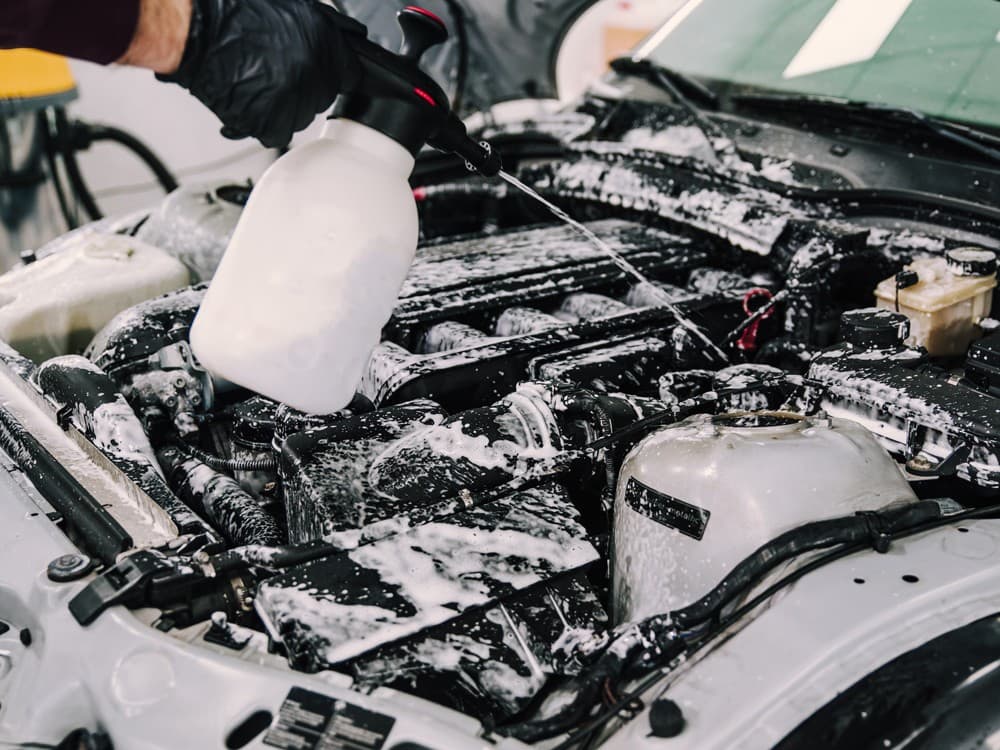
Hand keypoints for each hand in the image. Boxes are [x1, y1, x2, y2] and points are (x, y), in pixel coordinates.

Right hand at [154, 0, 366, 147]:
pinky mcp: (271, 123)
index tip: (319, 74)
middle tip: (273, 71)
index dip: (332, 73)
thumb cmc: (237, 12)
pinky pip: (276, 133)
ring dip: (282, 106)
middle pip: (322, 98)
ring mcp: (294, 102)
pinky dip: (261, 123)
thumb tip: (352, 35)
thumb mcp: (295, 6)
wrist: (198, 30)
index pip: (350, 74)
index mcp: (327, 45)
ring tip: (256, 81)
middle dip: (304, 87)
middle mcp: (315, 76)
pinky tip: (247, 101)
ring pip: (300, 117)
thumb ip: (328, 26)